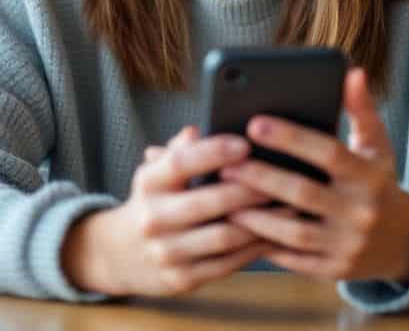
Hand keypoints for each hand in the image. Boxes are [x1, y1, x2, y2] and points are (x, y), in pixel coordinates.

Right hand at [61, 126, 272, 295]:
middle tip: (282, 178)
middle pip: (210, 202)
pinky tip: (275, 235)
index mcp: (149, 183)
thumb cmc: (152, 202)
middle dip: (250, 189)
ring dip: (262, 222)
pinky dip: (255, 249)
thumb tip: (196, 130)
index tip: (247, 144)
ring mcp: (166, 252)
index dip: (215, 152)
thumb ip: (178, 151)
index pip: (181, 162)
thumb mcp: (156, 172)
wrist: (118, 253)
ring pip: (224, 237)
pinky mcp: (181, 279)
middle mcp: (153, 218)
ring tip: (290, 207)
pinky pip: (227, 263)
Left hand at [221, 67, 408, 282]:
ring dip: (255, 215)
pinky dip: (266, 244)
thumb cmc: (378, 183)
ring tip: (223, 197)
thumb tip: (351, 72)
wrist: (403, 242)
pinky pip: (294, 258)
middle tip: (225, 164)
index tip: (254, 124)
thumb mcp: (377, 146)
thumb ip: (361, 109)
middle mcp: (360, 211)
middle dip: (261, 177)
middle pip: (303, 193)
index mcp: (369, 176)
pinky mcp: (334, 270)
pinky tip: (239, 229)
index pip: (328, 152)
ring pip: (294, 231)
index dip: (291, 138)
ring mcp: (348, 244)